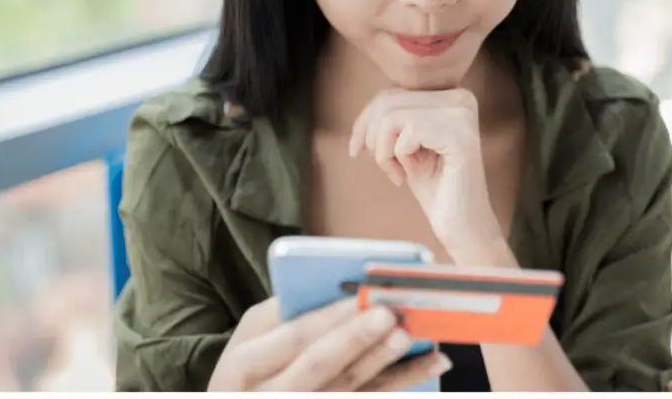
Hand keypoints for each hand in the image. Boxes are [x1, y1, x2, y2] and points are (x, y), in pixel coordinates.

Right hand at [207, 297, 451, 391]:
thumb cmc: (250, 367)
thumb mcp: (249, 338)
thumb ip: (279, 311)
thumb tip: (329, 284)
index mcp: (242, 366)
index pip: (292, 339)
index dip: (329, 319)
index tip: (361, 297)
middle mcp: (269, 397)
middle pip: (320, 367)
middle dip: (358, 339)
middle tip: (392, 315)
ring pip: (349, 389)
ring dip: (386, 362)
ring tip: (412, 336)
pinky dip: (402, 382)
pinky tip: (429, 363)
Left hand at [348, 88, 502, 254]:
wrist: (461, 225)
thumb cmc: (435, 187)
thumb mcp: (404, 146)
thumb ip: (388, 122)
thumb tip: (362, 117)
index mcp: (449, 95)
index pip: (391, 93)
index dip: (365, 122)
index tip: (358, 150)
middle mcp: (460, 98)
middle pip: (388, 102)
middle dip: (372, 137)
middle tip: (385, 167)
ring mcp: (462, 115)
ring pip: (392, 116)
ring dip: (383, 151)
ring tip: (398, 173)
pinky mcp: (460, 136)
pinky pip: (407, 132)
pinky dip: (398, 156)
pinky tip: (411, 174)